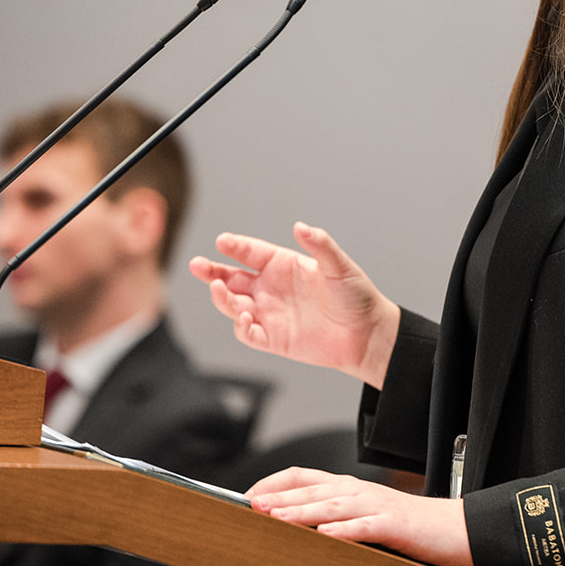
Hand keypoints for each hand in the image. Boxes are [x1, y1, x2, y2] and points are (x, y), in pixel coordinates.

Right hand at [188, 224, 400, 387]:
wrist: (366, 334)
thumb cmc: (356, 297)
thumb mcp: (339, 266)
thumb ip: (320, 245)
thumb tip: (301, 226)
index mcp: (284, 266)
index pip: (251, 253)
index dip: (235, 247)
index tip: (222, 241)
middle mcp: (272, 288)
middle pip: (232, 278)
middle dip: (212, 271)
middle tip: (198, 265)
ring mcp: (270, 313)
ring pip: (234, 304)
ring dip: (222, 297)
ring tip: (218, 289)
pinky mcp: (273, 339)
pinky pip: (247, 333)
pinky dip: (240, 327)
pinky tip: (244, 318)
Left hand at [248, 468, 472, 565]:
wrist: (453, 527)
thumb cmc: (408, 526)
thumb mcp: (365, 514)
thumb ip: (335, 515)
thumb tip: (297, 525)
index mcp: (349, 487)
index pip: (304, 476)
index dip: (275, 483)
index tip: (250, 495)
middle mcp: (359, 491)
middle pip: (313, 491)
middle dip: (280, 498)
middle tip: (253, 506)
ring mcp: (376, 506)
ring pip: (333, 505)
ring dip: (303, 511)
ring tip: (278, 518)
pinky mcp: (393, 524)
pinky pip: (366, 526)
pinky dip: (346, 530)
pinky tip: (328, 535)